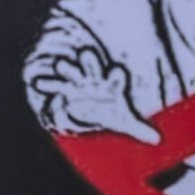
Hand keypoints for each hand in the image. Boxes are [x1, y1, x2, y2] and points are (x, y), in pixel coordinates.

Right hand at [31, 48, 158, 142]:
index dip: (117, 74)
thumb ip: (138, 128)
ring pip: (71, 70)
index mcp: (111, 85)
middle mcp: (94, 78)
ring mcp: (78, 81)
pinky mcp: (63, 88)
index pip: (116, 76)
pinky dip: (47, 84)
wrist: (91, 106)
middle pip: (92, 65)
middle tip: (86, 54)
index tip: (117, 71)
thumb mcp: (122, 121)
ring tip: (59, 66)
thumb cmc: (109, 110)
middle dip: (89, 60)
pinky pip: (54, 84)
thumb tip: (157, 140)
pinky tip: (38, 82)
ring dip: (65, 68)